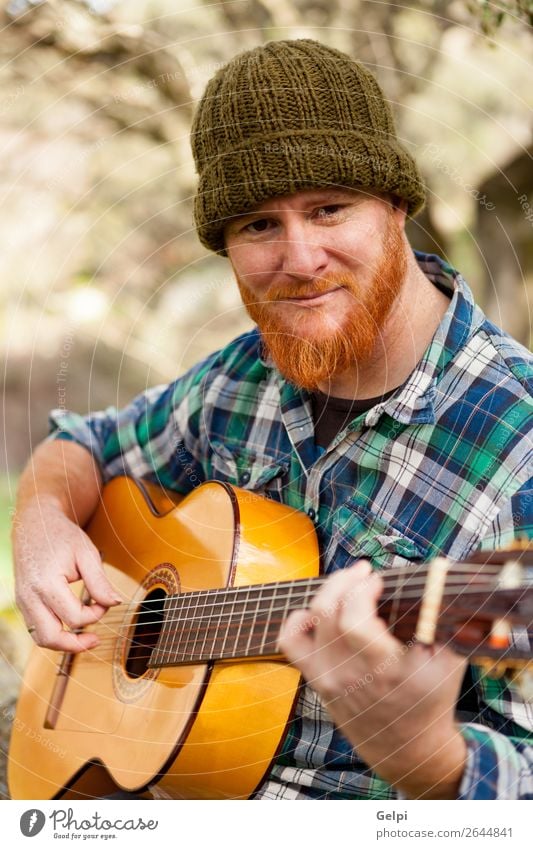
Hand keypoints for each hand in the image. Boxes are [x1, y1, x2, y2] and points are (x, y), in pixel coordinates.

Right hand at [12, 498, 121, 651]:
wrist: (35, 523)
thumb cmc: (61, 535)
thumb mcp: (86, 553)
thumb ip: (100, 581)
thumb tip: (115, 603)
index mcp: (46, 584)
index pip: (75, 617)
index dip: (96, 614)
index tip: (104, 601)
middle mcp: (30, 597)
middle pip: (51, 637)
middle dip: (76, 644)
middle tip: (96, 640)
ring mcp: (23, 601)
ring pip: (40, 638)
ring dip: (63, 643)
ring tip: (84, 639)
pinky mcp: (23, 602)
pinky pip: (35, 628)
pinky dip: (53, 633)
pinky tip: (70, 628)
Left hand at [278, 560, 466, 798]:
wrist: (408, 749)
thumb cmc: (431, 697)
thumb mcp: (450, 660)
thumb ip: (442, 618)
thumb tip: (437, 573)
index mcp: (386, 668)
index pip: (353, 619)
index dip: (361, 589)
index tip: (378, 578)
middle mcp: (350, 674)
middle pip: (328, 613)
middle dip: (344, 580)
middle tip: (363, 571)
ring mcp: (329, 678)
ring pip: (308, 621)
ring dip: (326, 593)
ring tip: (346, 584)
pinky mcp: (317, 681)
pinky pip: (290, 642)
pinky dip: (298, 619)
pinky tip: (318, 612)